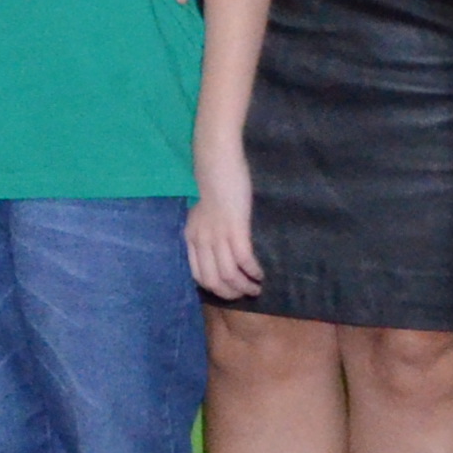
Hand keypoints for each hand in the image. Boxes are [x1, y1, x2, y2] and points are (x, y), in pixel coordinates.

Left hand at [186, 147, 263, 300]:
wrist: (216, 158)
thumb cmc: (213, 182)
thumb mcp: (203, 211)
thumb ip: (207, 229)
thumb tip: (219, 248)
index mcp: (191, 236)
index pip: (198, 276)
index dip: (216, 288)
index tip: (230, 289)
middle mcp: (201, 240)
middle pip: (214, 281)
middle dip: (232, 293)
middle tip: (247, 293)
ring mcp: (217, 235)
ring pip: (229, 275)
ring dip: (245, 286)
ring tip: (257, 287)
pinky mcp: (235, 228)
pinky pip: (244, 260)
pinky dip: (254, 272)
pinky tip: (261, 273)